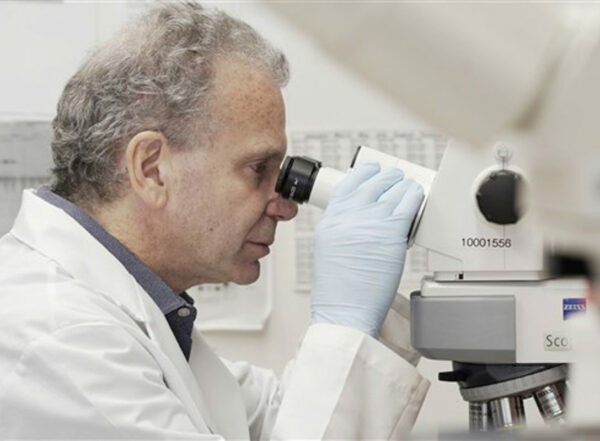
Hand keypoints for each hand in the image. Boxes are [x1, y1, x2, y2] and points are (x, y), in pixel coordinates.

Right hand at [310, 162, 423, 336]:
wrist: (345, 311)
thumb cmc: (337, 290)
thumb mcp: (328, 248)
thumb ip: (342, 225)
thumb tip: (362, 212)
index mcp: (331, 219)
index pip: (348, 183)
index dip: (364, 173)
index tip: (372, 171)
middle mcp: (349, 216)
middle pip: (373, 182)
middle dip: (387, 177)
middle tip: (395, 179)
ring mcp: (371, 222)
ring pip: (393, 188)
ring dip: (402, 185)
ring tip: (407, 188)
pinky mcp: (392, 233)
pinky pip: (409, 203)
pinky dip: (414, 196)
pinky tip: (416, 197)